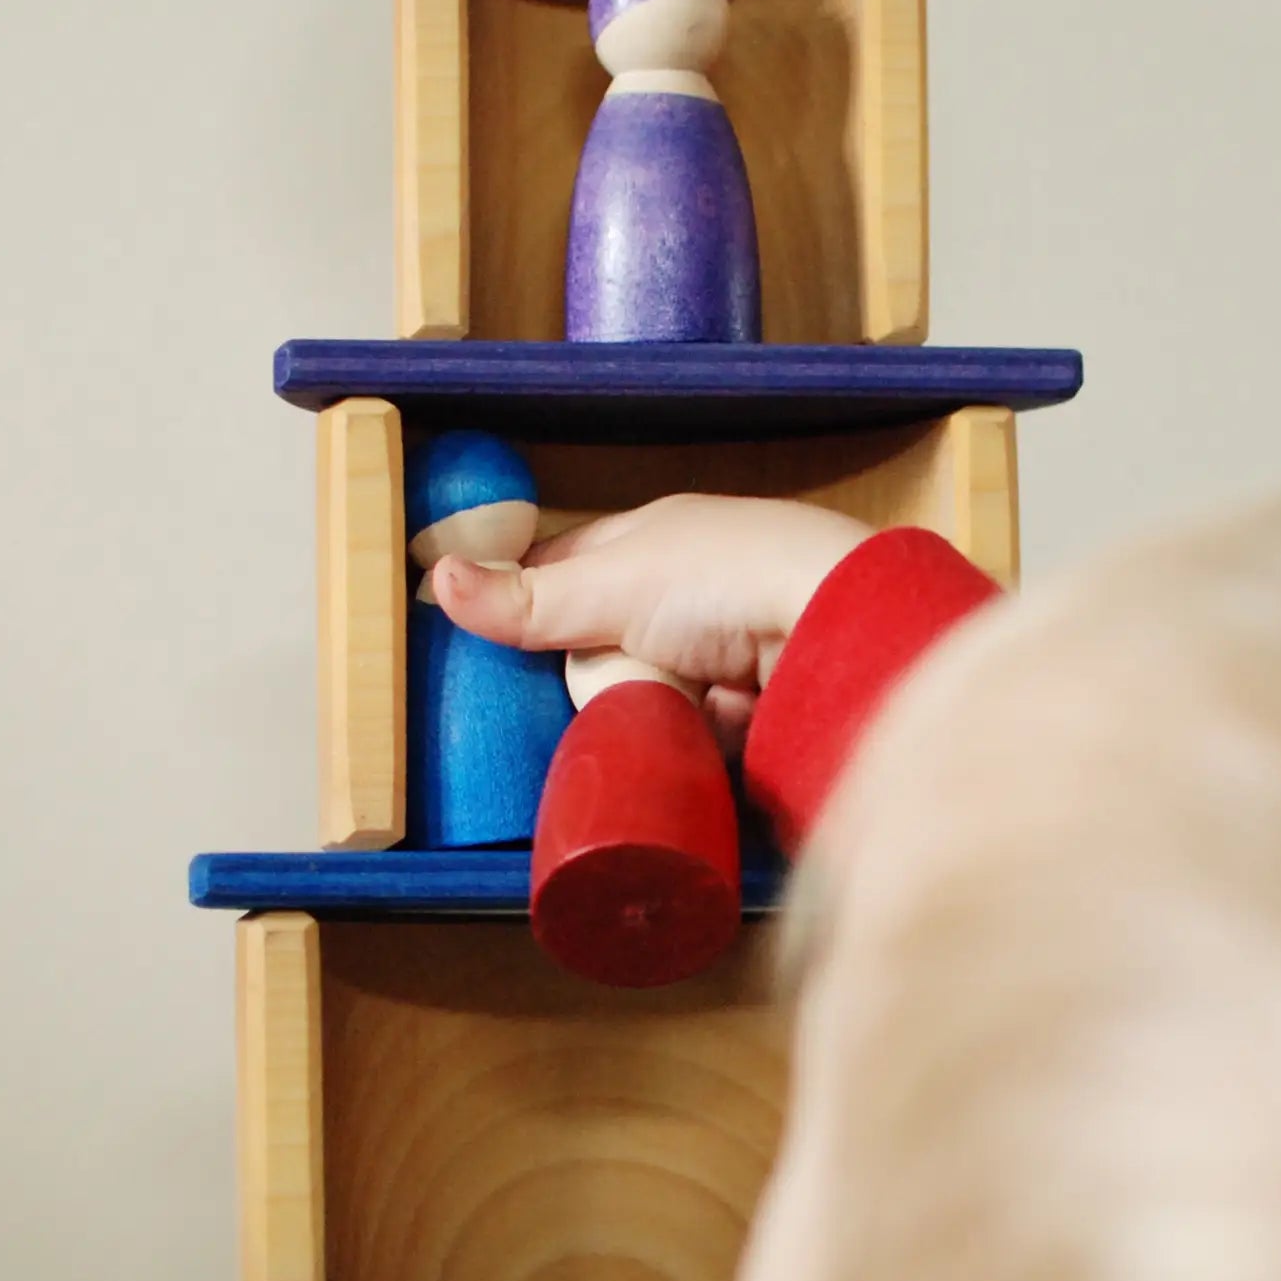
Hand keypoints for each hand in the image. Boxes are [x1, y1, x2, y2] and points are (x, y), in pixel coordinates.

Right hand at [431, 494, 871, 748]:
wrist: (844, 633)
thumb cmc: (731, 577)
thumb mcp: (613, 585)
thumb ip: (526, 597)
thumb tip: (436, 580)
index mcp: (651, 543)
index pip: (563, 574)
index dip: (535, 609)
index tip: (511, 642)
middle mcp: (686, 595)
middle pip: (597, 655)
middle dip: (612, 673)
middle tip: (637, 665)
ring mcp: (721, 653)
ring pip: (641, 702)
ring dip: (664, 705)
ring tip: (697, 695)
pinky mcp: (751, 711)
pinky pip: (694, 738)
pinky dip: (709, 734)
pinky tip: (730, 721)